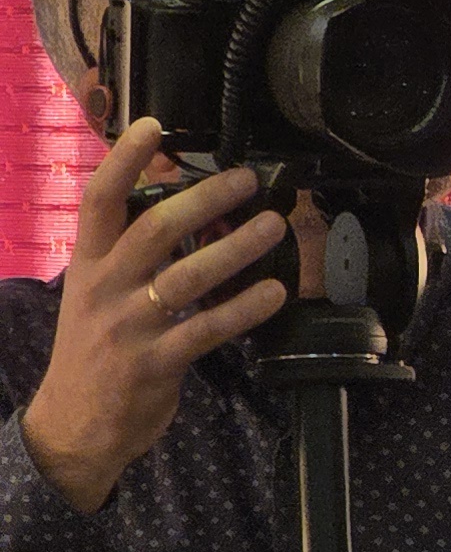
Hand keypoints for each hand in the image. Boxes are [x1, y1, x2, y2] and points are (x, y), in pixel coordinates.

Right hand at [22, 122, 293, 511]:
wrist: (75, 424)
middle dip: (204, 199)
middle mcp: (105, 287)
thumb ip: (132, 257)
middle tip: (247, 179)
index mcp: (88, 263)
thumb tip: (186, 213)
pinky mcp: (156, 361)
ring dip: (237, 249)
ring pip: (189, 276)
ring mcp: (129, 325)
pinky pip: (209, 328)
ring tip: (274, 227)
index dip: (125, 160)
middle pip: (155, 228)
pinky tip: (275, 292)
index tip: (155, 127)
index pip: (100, 198)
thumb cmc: (95, 351)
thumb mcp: (97, 295)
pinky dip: (245, 308)